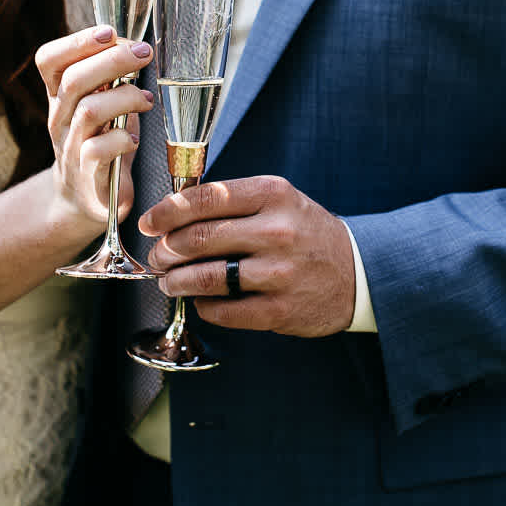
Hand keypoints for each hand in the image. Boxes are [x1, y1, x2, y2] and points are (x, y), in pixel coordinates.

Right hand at [35, 26, 155, 225]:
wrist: (85, 198)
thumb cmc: (100, 141)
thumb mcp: (100, 104)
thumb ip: (110, 78)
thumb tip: (138, 45)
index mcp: (60, 96)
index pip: (49, 60)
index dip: (77, 42)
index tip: (110, 31)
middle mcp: (59, 118)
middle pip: (74, 80)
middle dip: (112, 60)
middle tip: (143, 53)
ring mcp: (70, 147)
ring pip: (89, 111)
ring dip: (125, 97)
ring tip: (147, 99)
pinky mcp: (88, 175)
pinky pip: (98, 150)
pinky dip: (122, 138)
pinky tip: (134, 137)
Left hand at [139, 176, 355, 336]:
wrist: (356, 271)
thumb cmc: (305, 232)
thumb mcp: (278, 200)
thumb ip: (232, 201)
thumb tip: (173, 213)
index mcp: (273, 195)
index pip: (206, 198)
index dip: (167, 211)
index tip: (149, 221)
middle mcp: (276, 230)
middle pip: (198, 238)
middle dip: (166, 249)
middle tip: (157, 255)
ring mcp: (278, 272)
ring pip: (205, 277)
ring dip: (176, 280)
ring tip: (168, 280)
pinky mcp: (279, 309)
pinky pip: (223, 310)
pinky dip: (203, 305)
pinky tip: (201, 300)